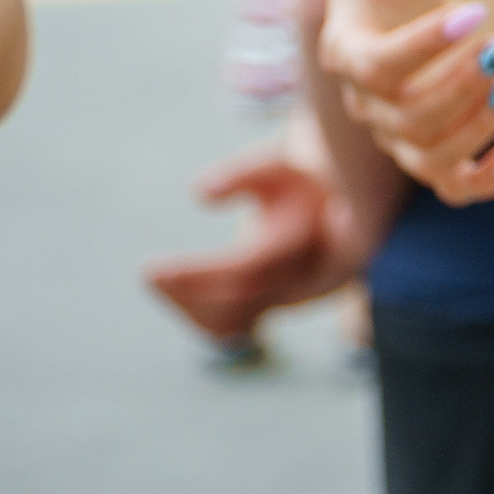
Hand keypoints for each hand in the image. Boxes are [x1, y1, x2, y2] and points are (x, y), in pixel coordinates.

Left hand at [144, 148, 366, 343]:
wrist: (344, 209)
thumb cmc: (300, 181)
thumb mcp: (277, 165)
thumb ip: (242, 174)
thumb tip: (198, 192)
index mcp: (302, 243)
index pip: (246, 270)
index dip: (198, 273)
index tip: (151, 270)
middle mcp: (301, 281)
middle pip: (237, 303)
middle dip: (187, 291)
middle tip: (149, 274)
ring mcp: (289, 301)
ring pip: (234, 324)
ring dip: (190, 307)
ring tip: (159, 279)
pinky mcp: (273, 308)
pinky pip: (233, 327)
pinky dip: (201, 315)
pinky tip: (175, 291)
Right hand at [316, 0, 493, 205]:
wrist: (416, 20)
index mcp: (348, 53)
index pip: (376, 67)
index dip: (425, 46)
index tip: (478, 11)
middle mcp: (369, 106)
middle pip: (409, 117)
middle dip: (463, 84)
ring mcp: (400, 137)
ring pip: (431, 156)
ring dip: (480, 123)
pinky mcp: (435, 157)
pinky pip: (454, 188)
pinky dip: (486, 181)